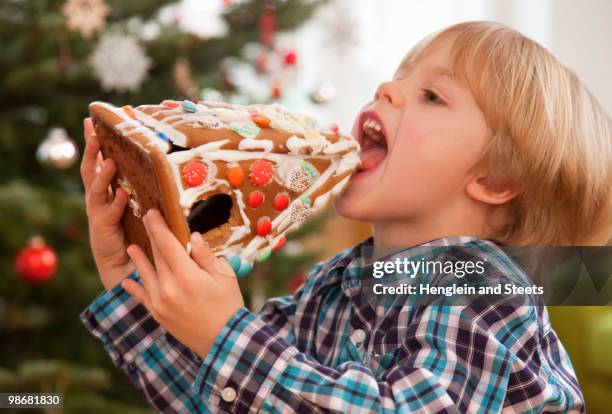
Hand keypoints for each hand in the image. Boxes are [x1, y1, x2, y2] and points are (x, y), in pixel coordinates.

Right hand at [81, 118, 133, 289]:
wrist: (122, 260)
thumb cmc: (130, 228)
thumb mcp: (133, 203)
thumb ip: (136, 185)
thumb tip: (152, 162)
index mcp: (104, 189)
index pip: (96, 161)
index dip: (92, 142)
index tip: (89, 120)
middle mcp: (97, 198)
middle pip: (90, 170)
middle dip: (91, 152)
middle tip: (93, 134)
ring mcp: (98, 212)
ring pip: (96, 189)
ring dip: (103, 175)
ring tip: (110, 162)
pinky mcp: (103, 228)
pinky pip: (109, 213)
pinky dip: (116, 203)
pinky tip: (123, 193)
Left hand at [121, 209, 243, 357]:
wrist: (224, 341)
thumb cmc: (228, 305)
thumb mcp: (224, 276)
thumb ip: (205, 256)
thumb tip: (192, 237)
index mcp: (187, 275)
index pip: (167, 244)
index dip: (158, 227)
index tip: (151, 213)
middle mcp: (169, 287)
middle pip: (157, 256)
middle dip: (151, 236)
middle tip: (145, 220)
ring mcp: (160, 302)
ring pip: (145, 274)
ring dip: (138, 260)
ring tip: (130, 248)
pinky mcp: (158, 314)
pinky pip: (142, 298)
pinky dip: (134, 289)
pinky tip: (126, 282)